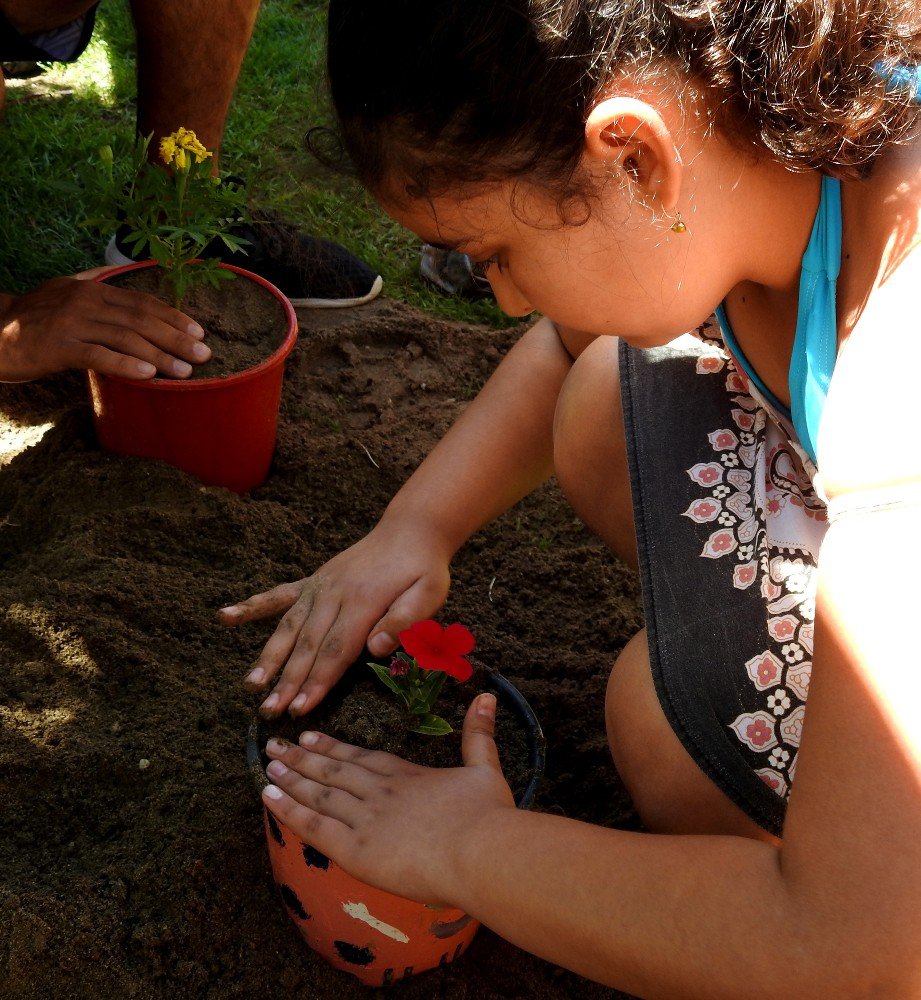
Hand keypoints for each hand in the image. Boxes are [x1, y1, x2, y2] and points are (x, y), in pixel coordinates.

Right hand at [0, 271, 210, 381]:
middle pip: (141, 319)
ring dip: (160, 355)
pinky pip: (98, 356)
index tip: (199, 331)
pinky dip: (126, 366)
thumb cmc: (33, 318)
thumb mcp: (62, 291)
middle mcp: (85, 302)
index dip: (173, 316)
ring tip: (185, 371)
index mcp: (92, 289)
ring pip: (125, 338)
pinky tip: (148, 376)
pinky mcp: (57, 347)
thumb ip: (90, 281)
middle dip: (176, 337)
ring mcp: (71, 324)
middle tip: (204, 354)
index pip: (142, 302)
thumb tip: (112, 272)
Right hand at [218, 519, 451, 716]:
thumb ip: (405, 620)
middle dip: (288, 680)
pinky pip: (278, 595)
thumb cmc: (423, 569)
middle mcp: (333, 595)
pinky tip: (225, 617)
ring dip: (269, 657)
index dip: (318, 681)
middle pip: (307, 644)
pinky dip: (251, 606)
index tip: (301, 708)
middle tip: (270, 711)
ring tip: (250, 685)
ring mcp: (319, 587)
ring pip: (288, 626)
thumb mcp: (430, 593)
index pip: (337, 650)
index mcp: (363, 602)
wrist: (410, 530)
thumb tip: (376, 648)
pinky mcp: (313, 581)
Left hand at [261, 692, 514, 905]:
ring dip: (291, 778)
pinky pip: (313, 826)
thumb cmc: (486, 815)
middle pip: (333, 771)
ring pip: (318, 793)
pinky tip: (269, 797)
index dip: (332, 748)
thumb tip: (486, 696)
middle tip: (275, 746)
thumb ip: (478, 733)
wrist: (479, 851)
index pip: (360, 757)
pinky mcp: (354, 849)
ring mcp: (363, 818)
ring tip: (268, 766)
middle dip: (302, 758)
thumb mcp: (485, 768)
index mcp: (405, 774)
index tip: (310, 737)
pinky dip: (289, 810)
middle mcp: (378, 790)